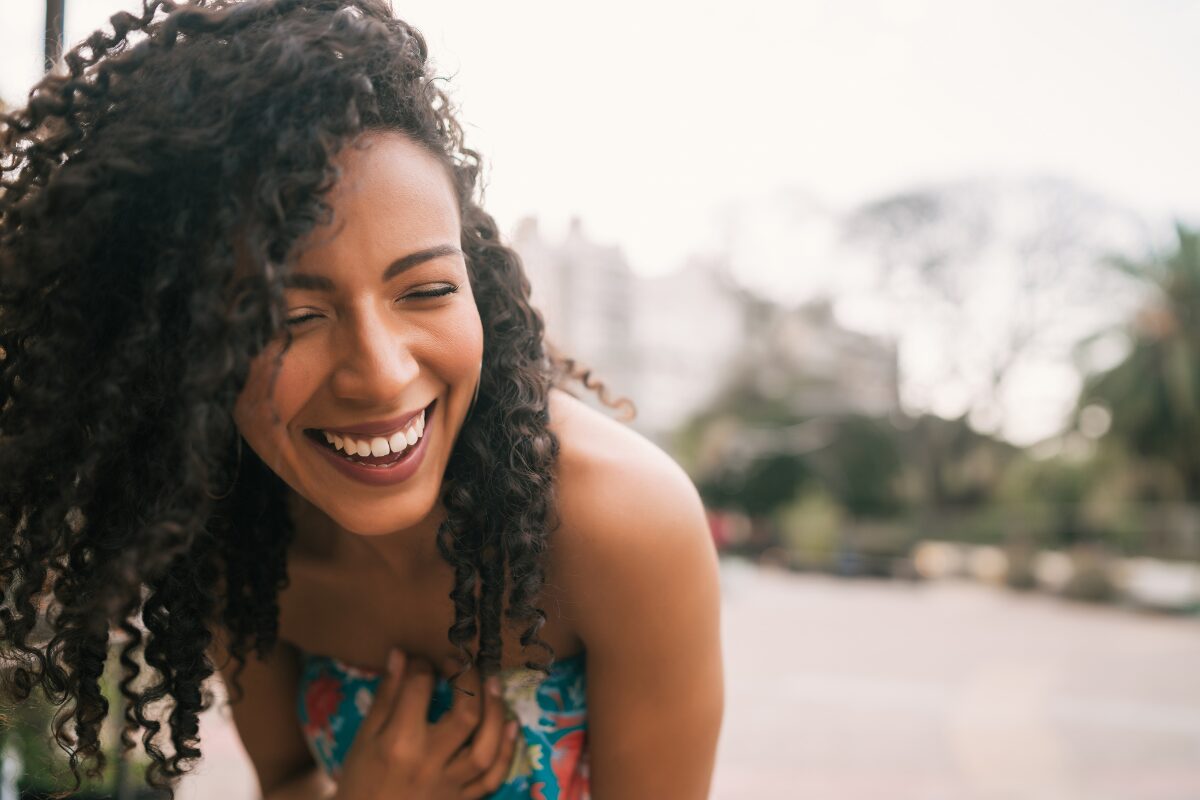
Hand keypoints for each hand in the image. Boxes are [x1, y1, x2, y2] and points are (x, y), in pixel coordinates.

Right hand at [334, 650, 521, 799]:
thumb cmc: (360, 780)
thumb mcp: (364, 736)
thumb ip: (386, 695)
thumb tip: (401, 654)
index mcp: (399, 742)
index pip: (420, 689)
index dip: (423, 665)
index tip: (423, 660)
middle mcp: (429, 762)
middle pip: (466, 714)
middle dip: (470, 680)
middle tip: (464, 662)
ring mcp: (449, 784)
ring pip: (486, 747)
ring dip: (497, 712)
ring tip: (495, 684)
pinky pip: (492, 778)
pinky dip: (507, 751)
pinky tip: (512, 725)